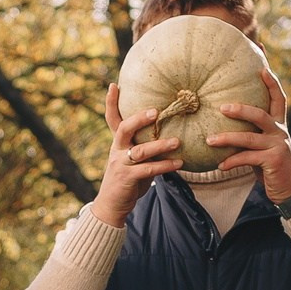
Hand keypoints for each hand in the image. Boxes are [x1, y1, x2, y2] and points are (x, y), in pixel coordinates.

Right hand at [90, 82, 181, 229]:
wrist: (111, 205)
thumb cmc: (127, 179)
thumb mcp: (132, 160)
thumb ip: (143, 146)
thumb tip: (168, 133)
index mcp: (117, 143)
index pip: (112, 119)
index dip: (111, 102)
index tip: (114, 85)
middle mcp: (116, 150)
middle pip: (125, 129)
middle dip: (140, 119)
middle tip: (157, 111)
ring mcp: (120, 164)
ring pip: (140, 151)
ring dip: (160, 145)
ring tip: (177, 141)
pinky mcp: (127, 178)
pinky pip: (149, 170)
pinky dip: (165, 166)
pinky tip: (179, 163)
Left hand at [206, 57, 290, 202]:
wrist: (289, 189)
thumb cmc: (269, 165)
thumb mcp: (261, 145)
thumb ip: (249, 132)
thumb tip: (224, 119)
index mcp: (278, 124)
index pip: (278, 97)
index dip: (271, 81)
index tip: (262, 65)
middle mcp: (279, 131)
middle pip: (260, 113)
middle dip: (241, 108)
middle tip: (221, 107)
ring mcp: (277, 145)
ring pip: (249, 137)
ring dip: (227, 138)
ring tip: (209, 140)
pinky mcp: (273, 160)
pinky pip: (248, 158)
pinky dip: (232, 161)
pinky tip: (220, 165)